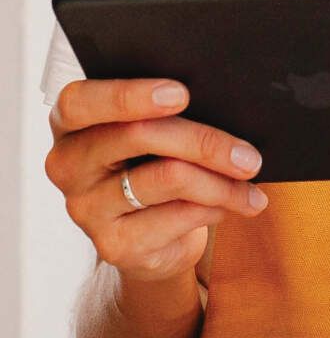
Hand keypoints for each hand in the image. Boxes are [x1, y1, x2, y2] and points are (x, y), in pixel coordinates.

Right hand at [44, 75, 268, 284]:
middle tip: (248, 154)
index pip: (81, 102)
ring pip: (167, 178)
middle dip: (204, 141)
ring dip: (223, 181)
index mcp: (72, 123)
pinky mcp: (112, 243)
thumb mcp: (157, 134)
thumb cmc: (157, 165)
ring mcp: (85, 208)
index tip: (181, 94)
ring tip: (252, 177)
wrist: (156, 237)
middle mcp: (68, 164)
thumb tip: (227, 104)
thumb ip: (170, 115)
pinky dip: (217, 205)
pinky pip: (178, 215)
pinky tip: (235, 203)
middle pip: (138, 136)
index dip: (129, 96)